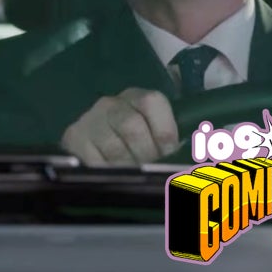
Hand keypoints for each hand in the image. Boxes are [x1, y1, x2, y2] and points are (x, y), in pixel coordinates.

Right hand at [59, 87, 179, 165]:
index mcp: (136, 98)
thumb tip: (198, 157)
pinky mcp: (73, 137)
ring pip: (114, 148)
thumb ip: (174, 143)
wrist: (96, 149)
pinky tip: (112, 173)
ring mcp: (89, 120)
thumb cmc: (136, 144)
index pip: (152, 102)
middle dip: (146, 154)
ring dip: (127, 166)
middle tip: (148, 167)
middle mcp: (110, 104)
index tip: (168, 151)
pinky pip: (94, 160)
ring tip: (131, 173)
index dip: (164, 130)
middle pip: (132, 127)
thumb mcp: (156, 137)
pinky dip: (108, 171)